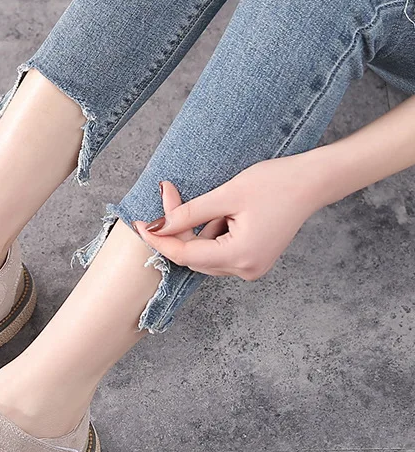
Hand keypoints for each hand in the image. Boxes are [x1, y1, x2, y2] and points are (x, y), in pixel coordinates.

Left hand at [132, 157, 321, 279]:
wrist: (313, 181)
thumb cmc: (275, 183)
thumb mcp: (225, 195)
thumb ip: (188, 214)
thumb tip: (155, 228)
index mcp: (240, 256)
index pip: (185, 255)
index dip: (159, 239)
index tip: (138, 223)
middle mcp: (246, 270)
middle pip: (193, 256)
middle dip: (177, 228)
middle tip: (169, 192)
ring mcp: (251, 268)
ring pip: (204, 254)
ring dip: (197, 229)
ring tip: (218, 199)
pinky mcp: (253, 260)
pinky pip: (218, 251)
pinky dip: (211, 232)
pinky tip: (224, 210)